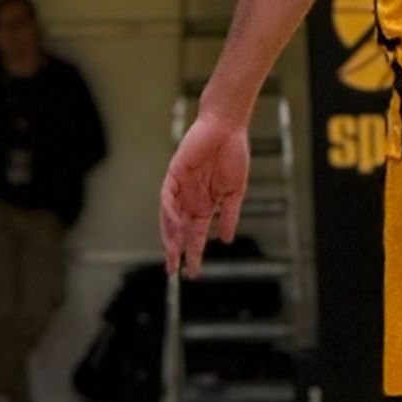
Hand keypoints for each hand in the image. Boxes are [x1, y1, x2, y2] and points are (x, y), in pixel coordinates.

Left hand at [159, 115, 251, 276]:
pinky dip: (170, 209)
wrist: (227, 129)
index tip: (192, 272)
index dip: (193, 253)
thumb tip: (225, 240)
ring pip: (169, 216)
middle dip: (176, 250)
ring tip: (172, 254)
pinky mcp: (175, 173)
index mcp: (204, 205)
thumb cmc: (233, 156)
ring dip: (170, 235)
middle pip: (178, 230)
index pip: (195, 234)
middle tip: (174, 272)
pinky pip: (167, 195)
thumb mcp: (234, 192)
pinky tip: (176, 223)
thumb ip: (229, 215)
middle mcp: (189, 199)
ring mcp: (180, 187)